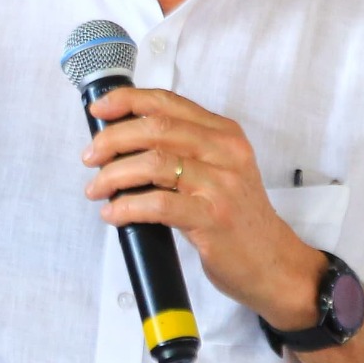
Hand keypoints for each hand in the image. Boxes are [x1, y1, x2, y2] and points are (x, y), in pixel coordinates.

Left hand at [83, 87, 326, 328]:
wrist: (273, 262)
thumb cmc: (237, 218)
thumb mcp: (219, 170)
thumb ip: (184, 150)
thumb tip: (123, 141)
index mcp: (224, 134)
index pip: (169, 103)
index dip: (127, 100)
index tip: (99, 109)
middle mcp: (225, 152)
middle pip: (155, 128)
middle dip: (112, 140)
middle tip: (91, 158)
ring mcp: (221, 184)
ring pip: (152, 163)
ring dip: (113, 175)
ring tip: (97, 189)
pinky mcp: (213, 218)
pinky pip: (158, 204)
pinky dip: (126, 207)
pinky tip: (113, 213)